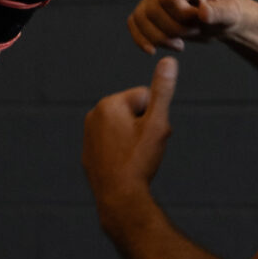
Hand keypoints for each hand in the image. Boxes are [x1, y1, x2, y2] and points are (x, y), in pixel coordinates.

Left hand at [82, 52, 177, 213]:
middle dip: (144, 127)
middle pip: (133, 112)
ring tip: (135, 159)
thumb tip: (168, 61)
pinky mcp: (89, 153)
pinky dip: (122, 152)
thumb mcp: (157, 124)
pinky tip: (124, 167)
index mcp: (109, 104)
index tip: (149, 137)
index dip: (155, 117)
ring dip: (135, 139)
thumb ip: (162, 92)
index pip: (145, 97)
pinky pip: (113, 145)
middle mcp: (94, 115)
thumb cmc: (139, 160)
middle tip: (144, 150)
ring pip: (124, 129)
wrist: (119, 198)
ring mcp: (88, 135)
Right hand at [128, 0, 257, 55]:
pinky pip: (133, 22)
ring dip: (159, 38)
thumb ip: (219, 13)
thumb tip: (203, 13)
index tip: (198, 23)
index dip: (180, 17)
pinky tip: (153, 50)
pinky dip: (141, 39)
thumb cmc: (227, 15)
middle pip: (152, 10)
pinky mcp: (147, 7)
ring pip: (140, 18)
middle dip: (173, 30)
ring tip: (179, 44)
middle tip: (192, 33)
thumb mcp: (230, 14)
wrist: (219, 21)